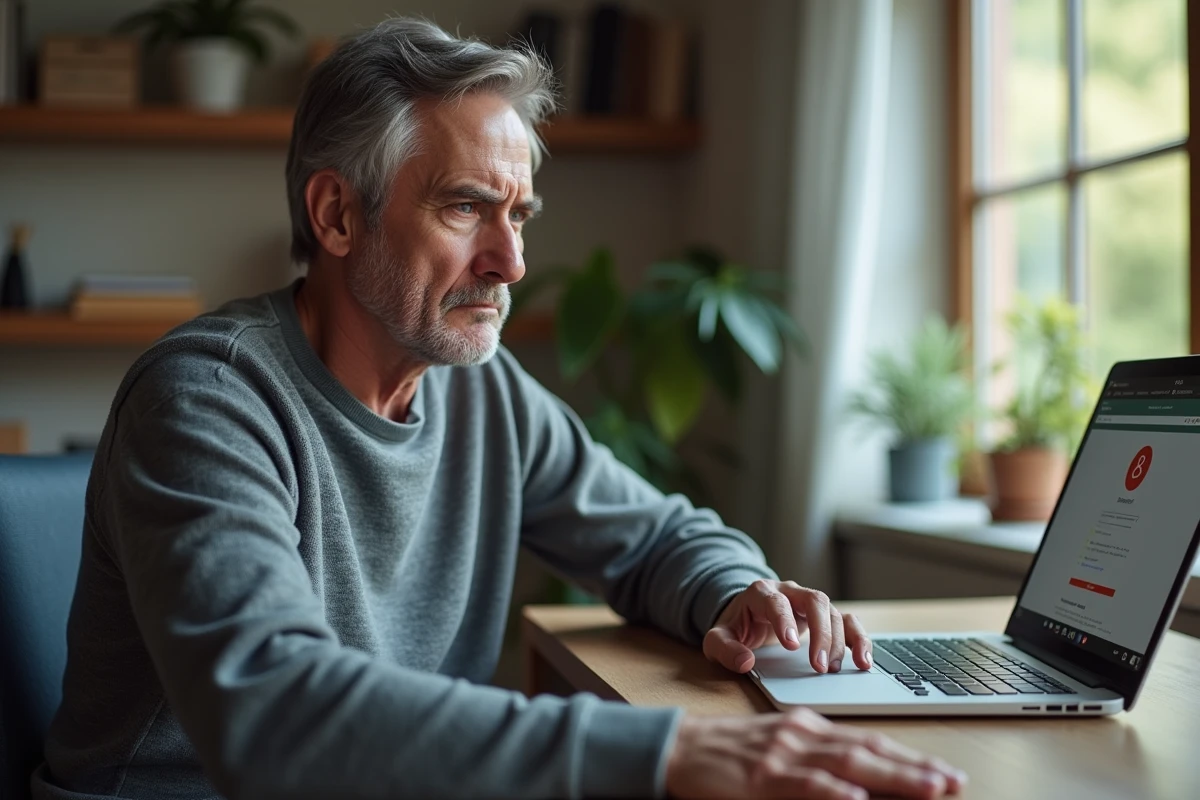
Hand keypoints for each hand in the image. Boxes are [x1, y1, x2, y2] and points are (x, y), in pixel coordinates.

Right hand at [665, 709, 966, 799]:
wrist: (678, 748)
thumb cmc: (727, 753)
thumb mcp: (777, 747)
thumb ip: (817, 760)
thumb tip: (860, 783)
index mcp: (808, 727)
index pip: (868, 742)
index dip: (908, 758)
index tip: (942, 772)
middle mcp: (801, 735)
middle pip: (867, 751)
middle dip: (915, 768)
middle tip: (953, 780)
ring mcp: (782, 755)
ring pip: (848, 766)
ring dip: (892, 777)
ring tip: (929, 788)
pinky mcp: (761, 777)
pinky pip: (804, 785)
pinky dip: (832, 791)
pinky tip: (856, 798)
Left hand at [704, 579, 870, 674]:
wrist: (745, 616)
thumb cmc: (734, 628)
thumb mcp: (717, 639)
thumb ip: (725, 649)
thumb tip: (744, 662)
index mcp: (761, 593)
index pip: (775, 601)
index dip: (785, 620)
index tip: (792, 645)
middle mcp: (789, 592)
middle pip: (813, 601)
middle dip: (820, 633)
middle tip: (820, 666)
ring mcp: (809, 603)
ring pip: (833, 611)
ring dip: (839, 640)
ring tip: (836, 669)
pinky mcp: (825, 616)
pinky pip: (848, 621)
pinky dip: (859, 639)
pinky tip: (864, 661)